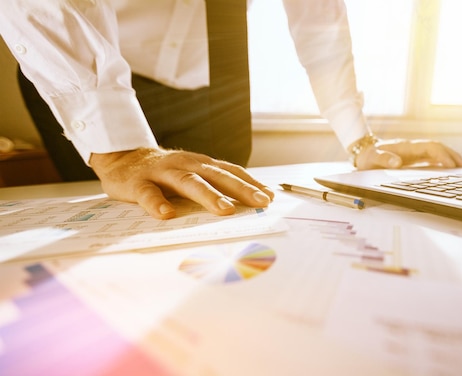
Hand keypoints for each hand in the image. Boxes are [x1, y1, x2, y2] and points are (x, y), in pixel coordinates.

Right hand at [89, 147, 273, 219]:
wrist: (120, 159)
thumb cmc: (162, 172)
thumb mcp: (189, 174)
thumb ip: (210, 185)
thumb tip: (241, 204)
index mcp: (199, 164)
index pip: (230, 171)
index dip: (250, 183)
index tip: (269, 197)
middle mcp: (185, 165)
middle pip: (216, 176)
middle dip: (241, 189)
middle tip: (260, 203)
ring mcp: (162, 172)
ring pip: (188, 182)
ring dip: (208, 195)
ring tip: (225, 209)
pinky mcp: (138, 182)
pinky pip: (149, 193)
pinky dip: (158, 204)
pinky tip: (167, 215)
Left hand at [355, 138, 461, 169]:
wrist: (363, 152)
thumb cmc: (368, 156)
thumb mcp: (372, 159)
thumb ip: (384, 160)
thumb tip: (397, 163)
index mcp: (407, 147)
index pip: (430, 148)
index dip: (441, 155)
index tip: (451, 166)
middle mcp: (413, 148)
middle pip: (437, 148)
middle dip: (452, 155)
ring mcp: (414, 152)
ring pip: (437, 152)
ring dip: (450, 157)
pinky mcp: (413, 158)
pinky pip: (431, 157)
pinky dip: (442, 161)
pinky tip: (450, 169)